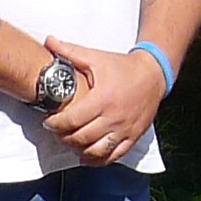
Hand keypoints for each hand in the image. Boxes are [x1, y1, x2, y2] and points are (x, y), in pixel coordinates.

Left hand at [41, 36, 165, 164]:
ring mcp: (124, 130)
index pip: (72, 120)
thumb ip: (70, 52)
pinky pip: (113, 156)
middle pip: (81, 138)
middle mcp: (114, 118)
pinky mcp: (133, 137)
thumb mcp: (96, 57)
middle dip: (63, 138)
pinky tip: (86, 156)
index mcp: (102, 99)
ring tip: (70, 142)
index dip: (55, 124)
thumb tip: (47, 40)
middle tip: (55, 132)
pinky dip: (97, 160)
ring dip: (78, 150)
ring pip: (96, 151)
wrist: (153, 75)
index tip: (48, 122)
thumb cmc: (121, 66)